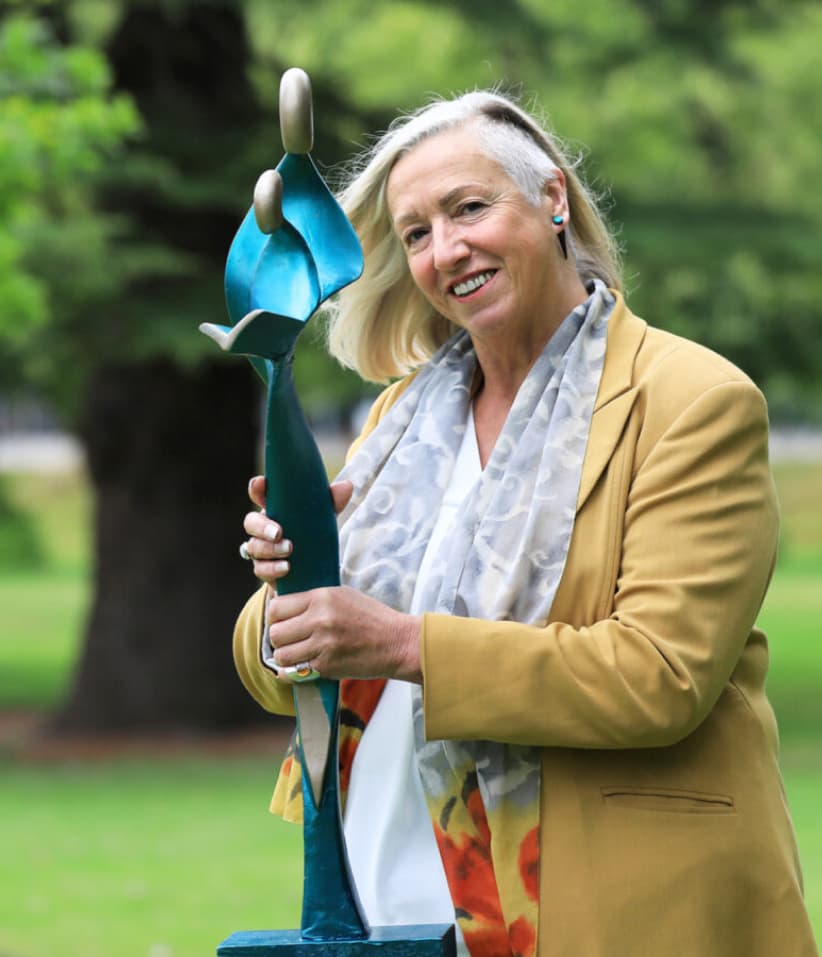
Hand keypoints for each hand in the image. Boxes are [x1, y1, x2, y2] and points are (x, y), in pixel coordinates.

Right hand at [241, 475, 352, 586]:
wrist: (312, 571)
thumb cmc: (313, 535)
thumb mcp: (323, 518)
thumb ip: (332, 502)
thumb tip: (347, 486)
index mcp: (276, 510)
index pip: (260, 494)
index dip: (257, 488)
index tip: (260, 483)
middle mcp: (263, 528)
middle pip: (251, 522)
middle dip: (262, 526)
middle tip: (278, 532)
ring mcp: (261, 549)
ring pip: (254, 546)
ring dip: (270, 549)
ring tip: (289, 550)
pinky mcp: (264, 569)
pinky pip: (260, 568)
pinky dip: (273, 568)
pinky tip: (286, 568)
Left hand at [267, 585, 421, 682]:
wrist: (397, 642)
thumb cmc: (372, 617)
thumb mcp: (343, 596)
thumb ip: (314, 599)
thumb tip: (285, 604)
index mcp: (322, 597)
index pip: (276, 607)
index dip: (276, 616)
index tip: (283, 620)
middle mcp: (319, 620)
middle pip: (275, 632)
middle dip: (279, 637)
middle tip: (291, 638)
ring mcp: (322, 645)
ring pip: (280, 655)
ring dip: (286, 656)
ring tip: (298, 653)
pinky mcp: (327, 666)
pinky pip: (294, 673)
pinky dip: (295, 672)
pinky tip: (304, 666)